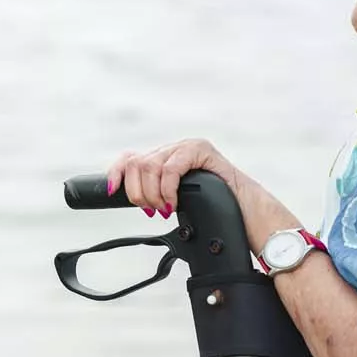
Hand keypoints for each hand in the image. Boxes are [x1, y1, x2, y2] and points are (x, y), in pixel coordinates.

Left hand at [105, 139, 241, 218]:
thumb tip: (135, 201)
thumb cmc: (213, 207)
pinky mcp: (201, 150)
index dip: (116, 172)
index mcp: (164, 158)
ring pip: (149, 166)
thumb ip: (156, 195)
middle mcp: (173, 148)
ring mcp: (187, 146)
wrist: (245, 210)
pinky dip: (167, 190)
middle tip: (151, 210)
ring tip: (164, 209)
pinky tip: (173, 204)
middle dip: (137, 192)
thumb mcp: (176, 201)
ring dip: (152, 194)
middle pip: (136, 163)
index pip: (130, 157)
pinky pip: (171, 168)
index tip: (112, 191)